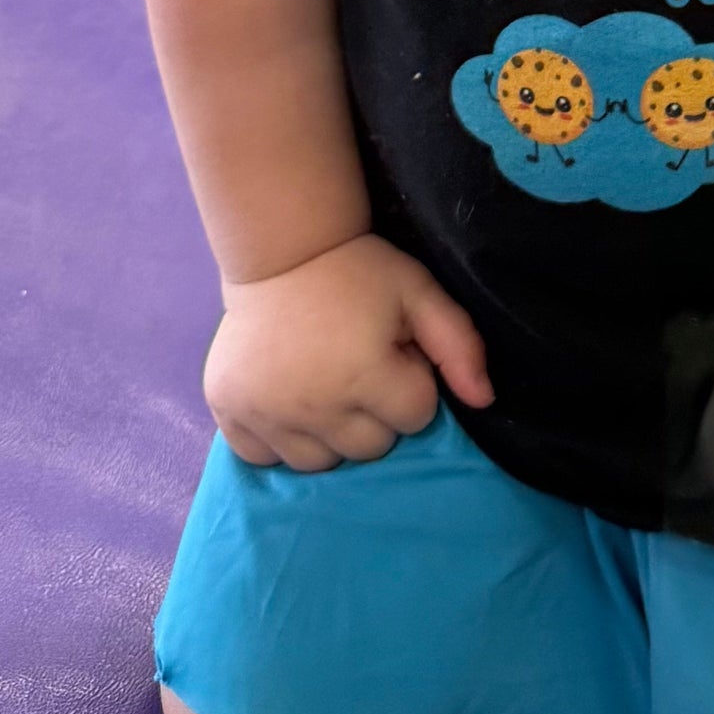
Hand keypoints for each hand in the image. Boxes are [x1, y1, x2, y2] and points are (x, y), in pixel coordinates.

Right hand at [204, 233, 492, 471]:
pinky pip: (264, 457)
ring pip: (319, 462)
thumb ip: (459, 345)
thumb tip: (484, 401)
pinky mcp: (229, 413)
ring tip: (324, 383)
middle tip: (358, 364)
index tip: (393, 351)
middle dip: (375, 412)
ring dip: (330, 433)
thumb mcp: (419, 293)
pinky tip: (287, 399)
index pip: (416, 417)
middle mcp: (312, 405)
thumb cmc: (358, 272)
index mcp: (364, 375)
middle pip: (370, 448)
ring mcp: (265, 413)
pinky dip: (278, 439)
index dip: (411, 381)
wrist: (279, 251)